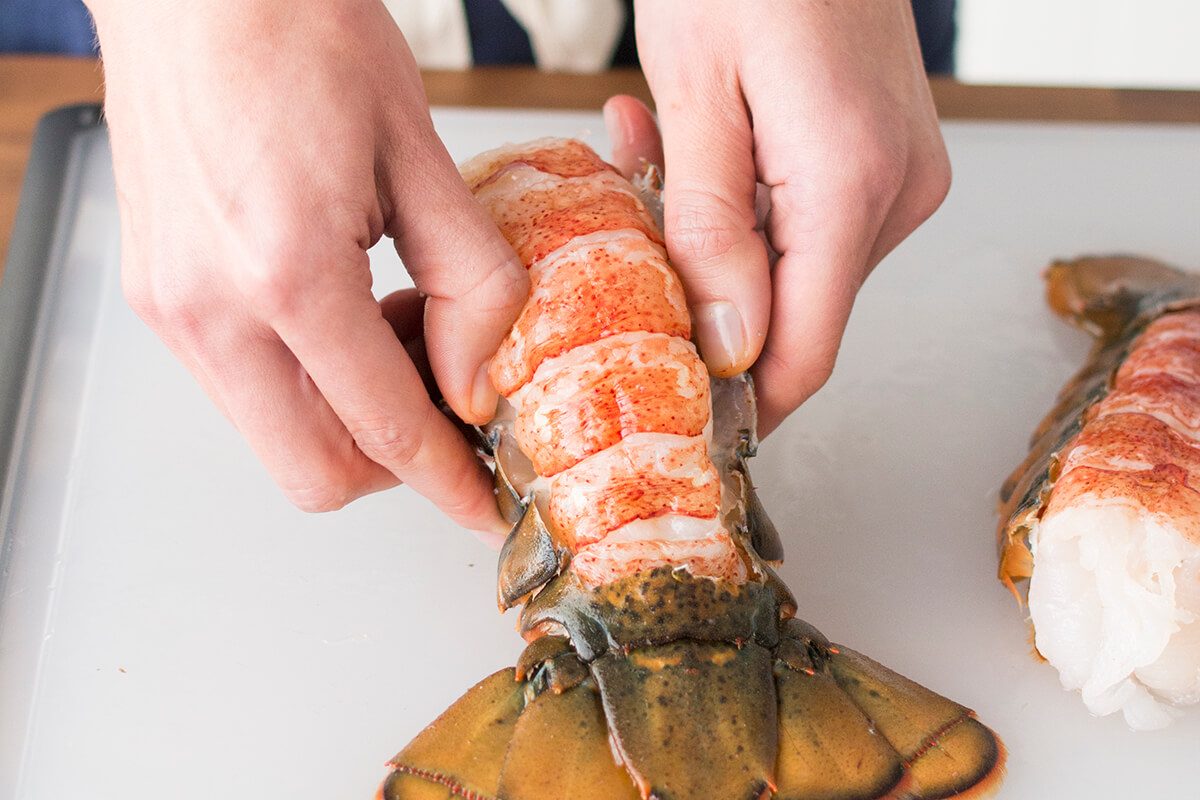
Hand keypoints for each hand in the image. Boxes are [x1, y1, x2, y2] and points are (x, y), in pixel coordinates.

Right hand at [88, 0, 527, 533]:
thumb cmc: (296, 28)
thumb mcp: (419, 152)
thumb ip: (469, 282)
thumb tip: (476, 379)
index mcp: (286, 274)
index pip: (385, 431)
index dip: (447, 482)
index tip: (482, 504)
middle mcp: (209, 309)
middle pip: (316, 471)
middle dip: (394, 461)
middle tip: (448, 394)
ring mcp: (172, 307)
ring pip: (275, 434)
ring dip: (350, 415)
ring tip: (400, 325)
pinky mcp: (159, 293)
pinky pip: (243, 384)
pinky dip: (307, 377)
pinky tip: (349, 307)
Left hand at [629, 0, 950, 433]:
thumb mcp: (697, 90)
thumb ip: (710, 227)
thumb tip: (730, 347)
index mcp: (849, 185)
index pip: (803, 352)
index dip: (740, 404)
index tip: (678, 420)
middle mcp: (894, 194)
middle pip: (794, 313)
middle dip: (703, 300)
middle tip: (628, 241)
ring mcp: (898, 178)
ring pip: (793, 268)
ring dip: (712, 244)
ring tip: (652, 163)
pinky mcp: (884, 162)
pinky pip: (806, 221)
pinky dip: (741, 208)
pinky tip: (691, 152)